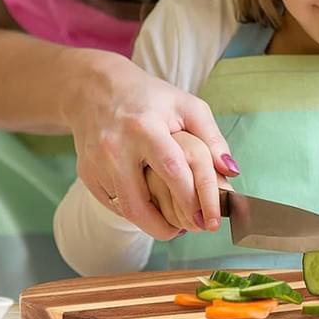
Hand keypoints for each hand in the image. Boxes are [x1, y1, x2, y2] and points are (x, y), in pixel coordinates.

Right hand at [68, 51, 239, 239]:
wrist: (96, 90)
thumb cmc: (149, 99)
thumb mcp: (186, 106)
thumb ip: (212, 138)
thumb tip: (231, 172)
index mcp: (144, 127)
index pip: (172, 170)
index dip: (193, 199)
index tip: (209, 219)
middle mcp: (115, 147)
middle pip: (140, 203)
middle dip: (168, 226)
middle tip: (192, 229)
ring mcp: (96, 163)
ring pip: (126, 210)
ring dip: (153, 224)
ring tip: (175, 224)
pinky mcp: (86, 174)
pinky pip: (114, 205)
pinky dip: (135, 212)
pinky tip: (152, 206)